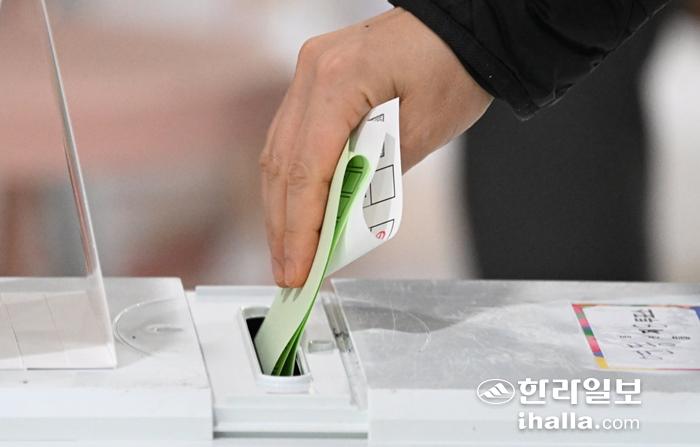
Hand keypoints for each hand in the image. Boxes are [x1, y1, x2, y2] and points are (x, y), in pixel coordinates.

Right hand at [260, 7, 492, 287]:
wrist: (463, 25)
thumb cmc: (456, 67)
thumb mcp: (424, 131)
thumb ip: (378, 177)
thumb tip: (340, 220)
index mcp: (338, 79)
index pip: (306, 171)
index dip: (299, 230)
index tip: (298, 270)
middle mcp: (312, 71)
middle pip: (282, 165)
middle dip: (283, 227)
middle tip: (287, 272)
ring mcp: (309, 73)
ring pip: (278, 154)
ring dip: (281, 208)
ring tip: (287, 252)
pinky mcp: (315, 81)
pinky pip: (291, 138)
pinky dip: (294, 181)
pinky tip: (295, 211)